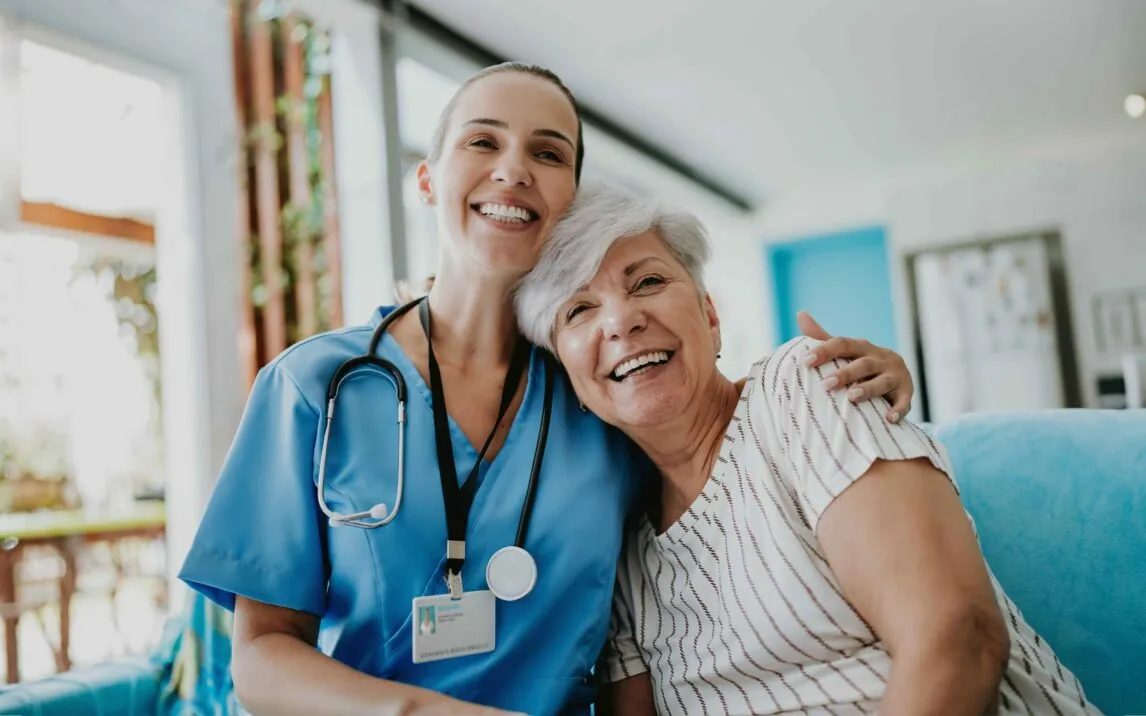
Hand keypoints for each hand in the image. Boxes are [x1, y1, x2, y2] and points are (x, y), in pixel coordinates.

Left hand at [796, 311, 912, 422]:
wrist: (895, 380)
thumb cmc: (862, 366)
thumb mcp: (845, 352)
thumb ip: (824, 337)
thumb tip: (801, 314)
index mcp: (863, 347)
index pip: (843, 344)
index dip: (825, 351)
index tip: (806, 361)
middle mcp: (881, 358)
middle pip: (863, 364)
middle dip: (845, 373)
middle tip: (826, 384)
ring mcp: (896, 375)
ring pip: (883, 381)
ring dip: (868, 388)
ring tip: (851, 397)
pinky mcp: (907, 393)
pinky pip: (904, 402)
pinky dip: (898, 409)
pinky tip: (889, 419)